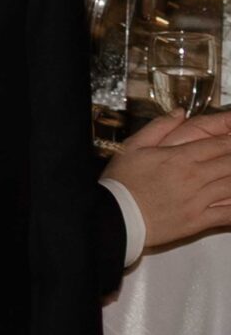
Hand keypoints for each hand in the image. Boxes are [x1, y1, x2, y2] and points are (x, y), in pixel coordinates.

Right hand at [102, 110, 230, 249]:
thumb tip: (180, 113)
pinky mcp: (198, 221)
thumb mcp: (133, 146)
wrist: (115, 215)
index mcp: (180, 157)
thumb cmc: (122, 181)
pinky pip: (227, 214)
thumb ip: (159, 127)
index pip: (219, 144)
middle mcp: (194, 177)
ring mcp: (198, 200)